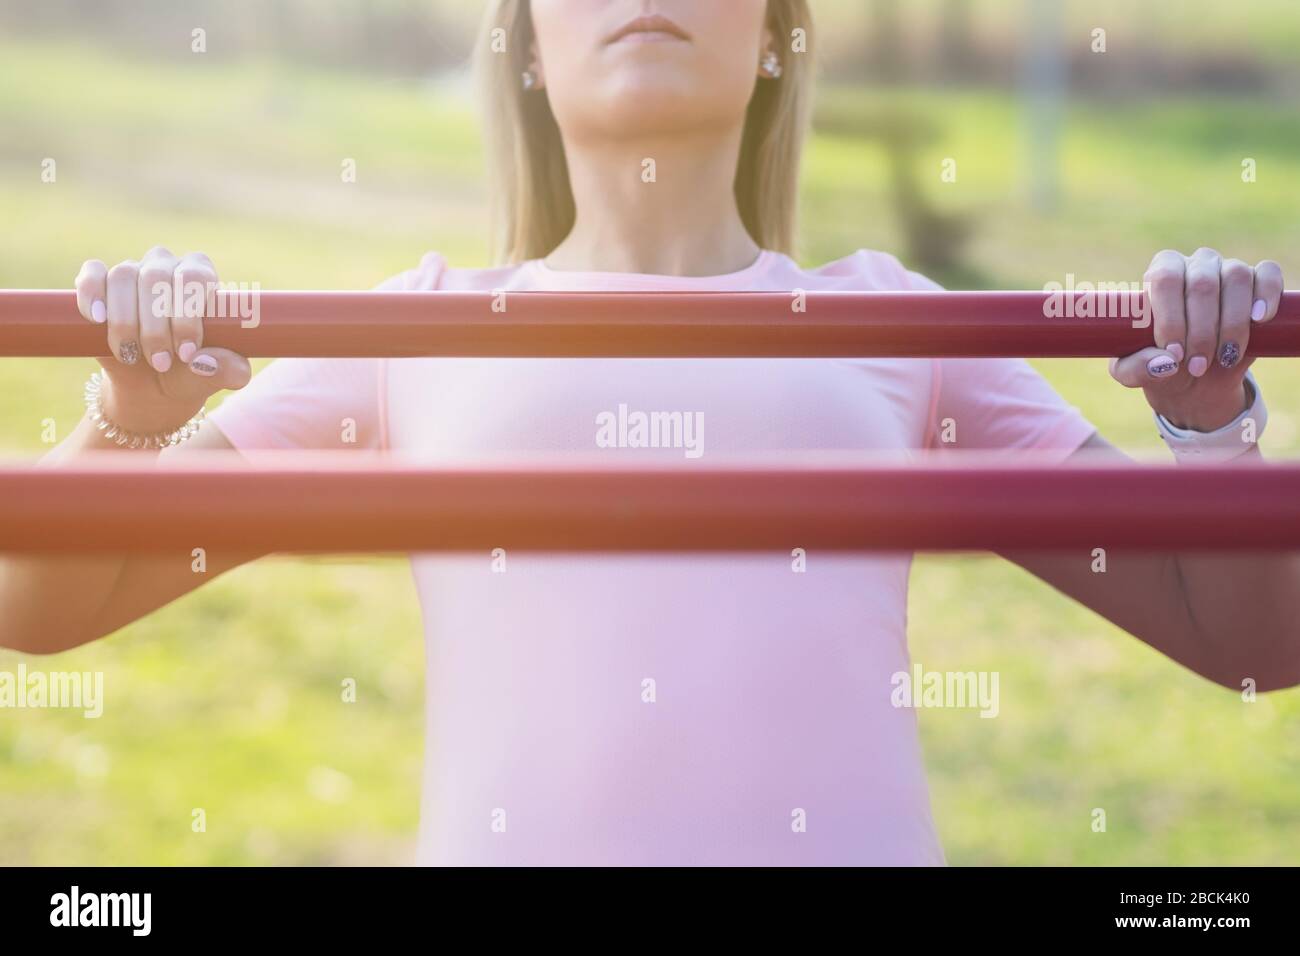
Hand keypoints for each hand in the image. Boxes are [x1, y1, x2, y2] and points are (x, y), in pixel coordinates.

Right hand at [74, 247, 250, 434]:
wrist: (152, 389)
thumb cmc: (190, 374)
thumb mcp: (216, 377)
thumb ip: (230, 371)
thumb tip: (208, 361)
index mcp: (202, 277)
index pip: (196, 277)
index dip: (188, 315)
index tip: (187, 353)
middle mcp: (168, 267)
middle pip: (157, 277)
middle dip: (157, 327)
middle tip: (162, 363)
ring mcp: (133, 272)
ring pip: (124, 276)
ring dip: (126, 322)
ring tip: (133, 356)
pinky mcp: (100, 285)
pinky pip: (93, 273)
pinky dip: (92, 293)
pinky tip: (97, 319)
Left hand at [1110, 248, 1283, 430]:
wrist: (1196, 380)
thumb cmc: (1160, 367)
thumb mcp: (1134, 373)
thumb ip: (1135, 368)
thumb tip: (1164, 362)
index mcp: (1159, 275)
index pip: (1165, 280)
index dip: (1171, 318)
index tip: (1174, 354)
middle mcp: (1194, 266)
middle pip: (1201, 283)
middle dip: (1200, 331)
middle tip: (1196, 365)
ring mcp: (1228, 270)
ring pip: (1236, 278)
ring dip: (1231, 324)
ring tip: (1223, 357)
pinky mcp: (1259, 282)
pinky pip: (1267, 274)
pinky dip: (1266, 294)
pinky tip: (1259, 319)